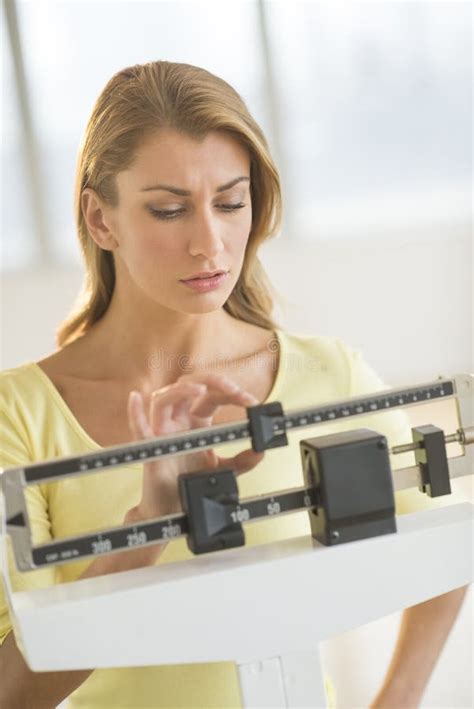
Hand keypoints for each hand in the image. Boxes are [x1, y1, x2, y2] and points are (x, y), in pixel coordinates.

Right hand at [126, 372, 264, 518]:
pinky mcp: (149, 449)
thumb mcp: (227, 470)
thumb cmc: (193, 485)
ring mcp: (162, 432)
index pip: (213, 395)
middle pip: (190, 386)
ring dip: (181, 389)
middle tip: (235, 390)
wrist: (177, 512)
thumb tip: (262, 448)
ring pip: (164, 398)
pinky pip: (138, 428)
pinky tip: (135, 398)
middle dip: (213, 381)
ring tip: (200, 389)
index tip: (252, 403)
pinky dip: (134, 413)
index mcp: (196, 421)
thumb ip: (245, 459)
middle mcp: (178, 421)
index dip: (233, 394)